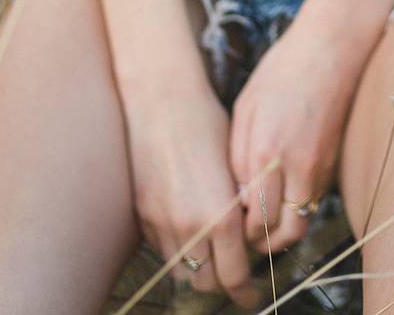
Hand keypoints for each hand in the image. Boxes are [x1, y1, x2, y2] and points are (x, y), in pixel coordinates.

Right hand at [121, 69, 260, 310]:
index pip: (234, 275)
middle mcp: (189, 225)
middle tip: (232, 275)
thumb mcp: (234, 164)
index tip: (251, 296)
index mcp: (220, 215)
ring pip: (180, 269)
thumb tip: (245, 232)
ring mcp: (161, 221)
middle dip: (221, 283)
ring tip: (209, 255)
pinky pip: (160, 245)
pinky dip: (175, 246)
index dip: (245, 292)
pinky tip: (185, 229)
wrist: (161, 98)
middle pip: (206, 282)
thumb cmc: (204, 121)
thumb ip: (237, 206)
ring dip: (197, 267)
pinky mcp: (142, 212)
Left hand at [229, 17, 359, 256]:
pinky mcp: (334, 164)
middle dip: (264, 244)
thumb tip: (238, 196)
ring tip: (264, 223)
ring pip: (303, 221)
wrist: (329, 50)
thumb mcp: (245, 107)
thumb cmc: (282, 72)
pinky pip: (314, 200)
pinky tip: (283, 197)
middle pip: (284, 232)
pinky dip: (299, 209)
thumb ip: (238, 156)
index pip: (255, 217)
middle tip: (248, 238)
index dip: (242, 232)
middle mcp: (297, 166)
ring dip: (283, 231)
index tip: (231, 230)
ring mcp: (320, 167)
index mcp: (267, 151)